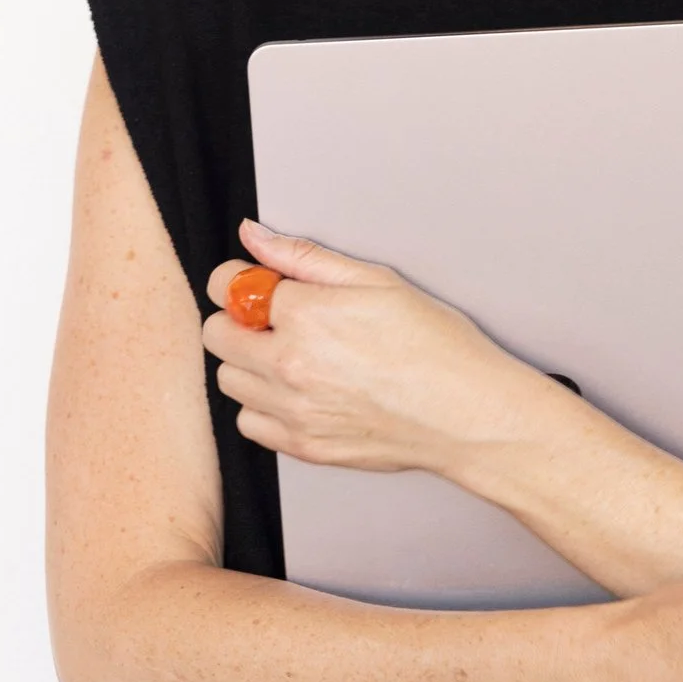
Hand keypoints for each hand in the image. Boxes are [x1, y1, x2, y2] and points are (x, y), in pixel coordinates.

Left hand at [201, 221, 537, 474]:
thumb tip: (256, 236)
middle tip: (272, 319)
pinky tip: (295, 393)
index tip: (257, 283)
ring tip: (290, 357)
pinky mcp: (303, 446)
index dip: (239, 279)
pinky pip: (249, 424)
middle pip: (216, 335)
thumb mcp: (376, 281)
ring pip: (229, 381)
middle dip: (238, 320)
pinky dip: (262, 407)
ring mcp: (292, 410)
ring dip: (248, 364)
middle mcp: (288, 364)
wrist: (465, 414)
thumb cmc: (436, 348)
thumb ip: (304, 257)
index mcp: (304, 315)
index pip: (226, 286)